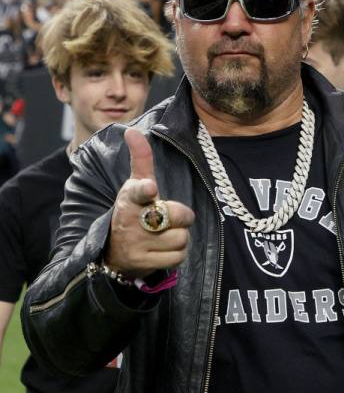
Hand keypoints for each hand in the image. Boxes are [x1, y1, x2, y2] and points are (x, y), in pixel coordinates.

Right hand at [105, 128, 194, 278]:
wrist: (113, 251)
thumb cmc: (133, 212)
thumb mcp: (134, 185)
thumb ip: (140, 159)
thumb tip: (131, 130)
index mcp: (130, 197)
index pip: (139, 191)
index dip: (146, 189)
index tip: (151, 188)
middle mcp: (131, 220)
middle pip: (177, 215)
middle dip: (182, 217)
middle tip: (171, 219)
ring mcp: (137, 243)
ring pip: (181, 238)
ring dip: (179, 238)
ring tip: (164, 235)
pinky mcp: (144, 262)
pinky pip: (177, 257)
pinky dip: (176, 254)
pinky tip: (163, 250)